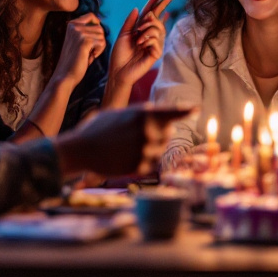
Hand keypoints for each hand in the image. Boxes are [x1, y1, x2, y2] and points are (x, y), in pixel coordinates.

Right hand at [54, 13, 106, 86]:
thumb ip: (87, 31)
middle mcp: (74, 26)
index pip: (91, 16)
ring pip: (102, 35)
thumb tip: (100, 21)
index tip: (93, 40)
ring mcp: (79, 32)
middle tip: (89, 51)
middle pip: (99, 27)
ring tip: (88, 54)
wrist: (65, 75)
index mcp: (71, 24)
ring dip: (99, 47)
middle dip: (99, 40)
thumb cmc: (74, 60)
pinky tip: (90, 57)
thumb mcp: (79, 41)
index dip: (97, 26)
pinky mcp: (85, 41)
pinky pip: (102, 42)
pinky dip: (99, 51)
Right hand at [54, 105, 193, 177]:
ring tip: (128, 146)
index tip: (195, 110)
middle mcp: (148, 132)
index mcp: (143, 115)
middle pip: (167, 133)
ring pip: (160, 150)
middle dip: (159, 133)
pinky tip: (126, 157)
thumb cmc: (98, 129)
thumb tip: (157, 114)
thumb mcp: (120, 113)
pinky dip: (143, 161)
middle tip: (138, 134)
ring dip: (151, 148)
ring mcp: (145, 150)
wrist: (81, 149)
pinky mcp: (140, 167)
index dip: (185, 111)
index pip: (170, 113)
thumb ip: (140, 114)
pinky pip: (151, 164)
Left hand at [110, 0, 175, 87]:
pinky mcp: (156, 53)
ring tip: (137, 41)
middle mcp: (151, 35)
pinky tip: (140, 46)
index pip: (153, 11)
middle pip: (157, 18)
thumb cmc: (119, 54)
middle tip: (138, 29)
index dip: (158, 0)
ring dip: (145, 31)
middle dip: (149, 20)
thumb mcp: (123, 34)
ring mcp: (155, 44)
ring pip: (158, 28)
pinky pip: (156, 39)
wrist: (118, 70)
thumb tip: (138, 8)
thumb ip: (131, 21)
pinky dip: (146, 40)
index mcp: (142, 29)